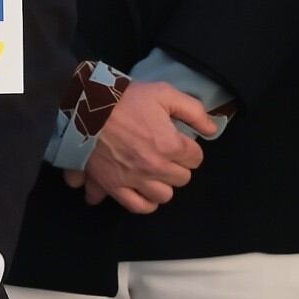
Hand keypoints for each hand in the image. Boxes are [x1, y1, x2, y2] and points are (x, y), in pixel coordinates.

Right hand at [73, 79, 212, 214]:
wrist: (85, 106)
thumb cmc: (125, 98)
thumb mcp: (163, 92)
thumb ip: (193, 110)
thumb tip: (213, 129)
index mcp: (170, 145)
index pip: (196, 158)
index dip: (189, 147)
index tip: (178, 139)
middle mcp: (156, 167)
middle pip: (182, 179)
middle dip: (177, 165)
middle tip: (165, 153)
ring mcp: (135, 180)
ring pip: (163, 196)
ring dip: (162, 184)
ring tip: (154, 172)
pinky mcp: (115, 186)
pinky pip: (137, 206)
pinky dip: (143, 202)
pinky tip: (141, 191)